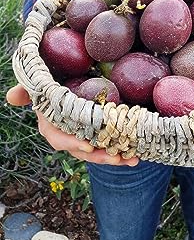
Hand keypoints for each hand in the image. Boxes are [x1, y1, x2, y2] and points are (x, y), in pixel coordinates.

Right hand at [6, 85, 138, 166]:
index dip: (72, 143)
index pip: (59, 138)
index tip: (88, 146)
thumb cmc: (52, 84)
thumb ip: (27, 89)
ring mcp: (84, 137)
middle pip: (83, 150)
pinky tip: (136, 155)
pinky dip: (122, 150)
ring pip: (99, 151)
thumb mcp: (39, 84)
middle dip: (100, 156)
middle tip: (117, 156)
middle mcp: (68, 135)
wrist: (66, 81)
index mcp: (52, 125)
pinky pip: (109, 145)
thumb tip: (11, 96)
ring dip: (115, 157)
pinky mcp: (99, 134)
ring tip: (132, 158)